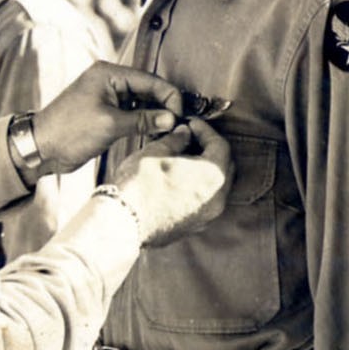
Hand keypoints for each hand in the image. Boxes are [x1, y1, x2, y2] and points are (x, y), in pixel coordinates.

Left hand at [31, 62, 184, 177]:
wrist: (42, 147)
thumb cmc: (70, 130)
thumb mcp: (110, 124)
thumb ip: (143, 120)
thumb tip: (171, 119)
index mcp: (108, 73)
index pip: (149, 80)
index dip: (169, 97)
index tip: (182, 115)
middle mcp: (110, 81)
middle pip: (148, 90)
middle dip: (164, 107)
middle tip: (179, 126)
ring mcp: (108, 97)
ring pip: (142, 103)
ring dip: (155, 116)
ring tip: (170, 133)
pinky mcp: (107, 113)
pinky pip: (133, 114)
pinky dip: (144, 123)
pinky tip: (155, 135)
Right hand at [112, 118, 232, 245]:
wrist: (124, 224)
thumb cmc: (140, 185)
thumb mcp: (156, 152)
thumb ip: (175, 140)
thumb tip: (183, 134)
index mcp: (212, 176)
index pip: (220, 145)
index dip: (205, 130)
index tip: (190, 123)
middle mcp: (216, 199)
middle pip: (223, 166)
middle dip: (208, 149)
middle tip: (189, 137)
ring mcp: (206, 216)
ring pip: (214, 186)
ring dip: (202, 169)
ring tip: (180, 157)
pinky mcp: (193, 226)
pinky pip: (203, 201)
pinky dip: (196, 186)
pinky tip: (176, 178)